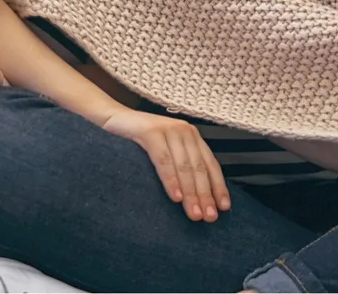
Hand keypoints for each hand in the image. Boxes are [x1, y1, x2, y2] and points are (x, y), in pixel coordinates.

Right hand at [101, 109, 230, 221]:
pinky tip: (175, 197)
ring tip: (194, 213)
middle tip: (208, 217)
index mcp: (192, 137)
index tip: (223, 208)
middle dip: (205, 195)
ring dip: (190, 193)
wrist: (114, 119)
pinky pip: (163, 160)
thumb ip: (182, 166)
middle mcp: (185, 131)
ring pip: (184, 166)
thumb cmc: (141, 141)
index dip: (218, 187)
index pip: (210, 164)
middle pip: (199, 168)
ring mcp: (169, 130)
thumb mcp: (167, 152)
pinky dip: (171, 180)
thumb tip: (198, 198)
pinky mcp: (151, 132)